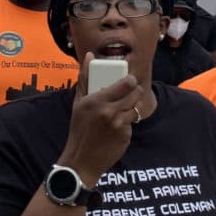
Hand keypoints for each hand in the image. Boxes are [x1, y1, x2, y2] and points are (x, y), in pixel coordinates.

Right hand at [61, 53, 143, 185]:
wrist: (81, 160)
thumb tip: (89, 55)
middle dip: (135, 91)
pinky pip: (132, 122)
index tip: (130, 80)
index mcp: (96, 100)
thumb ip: (84, 78)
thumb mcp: (78, 103)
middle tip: (132, 91)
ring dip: (134, 105)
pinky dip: (128, 121)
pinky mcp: (125, 135)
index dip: (131, 80)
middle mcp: (108, 111)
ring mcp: (118, 124)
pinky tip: (118, 125)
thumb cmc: (79, 129)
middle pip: (135, 94)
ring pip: (136, 107)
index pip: (125, 84)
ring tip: (125, 106)